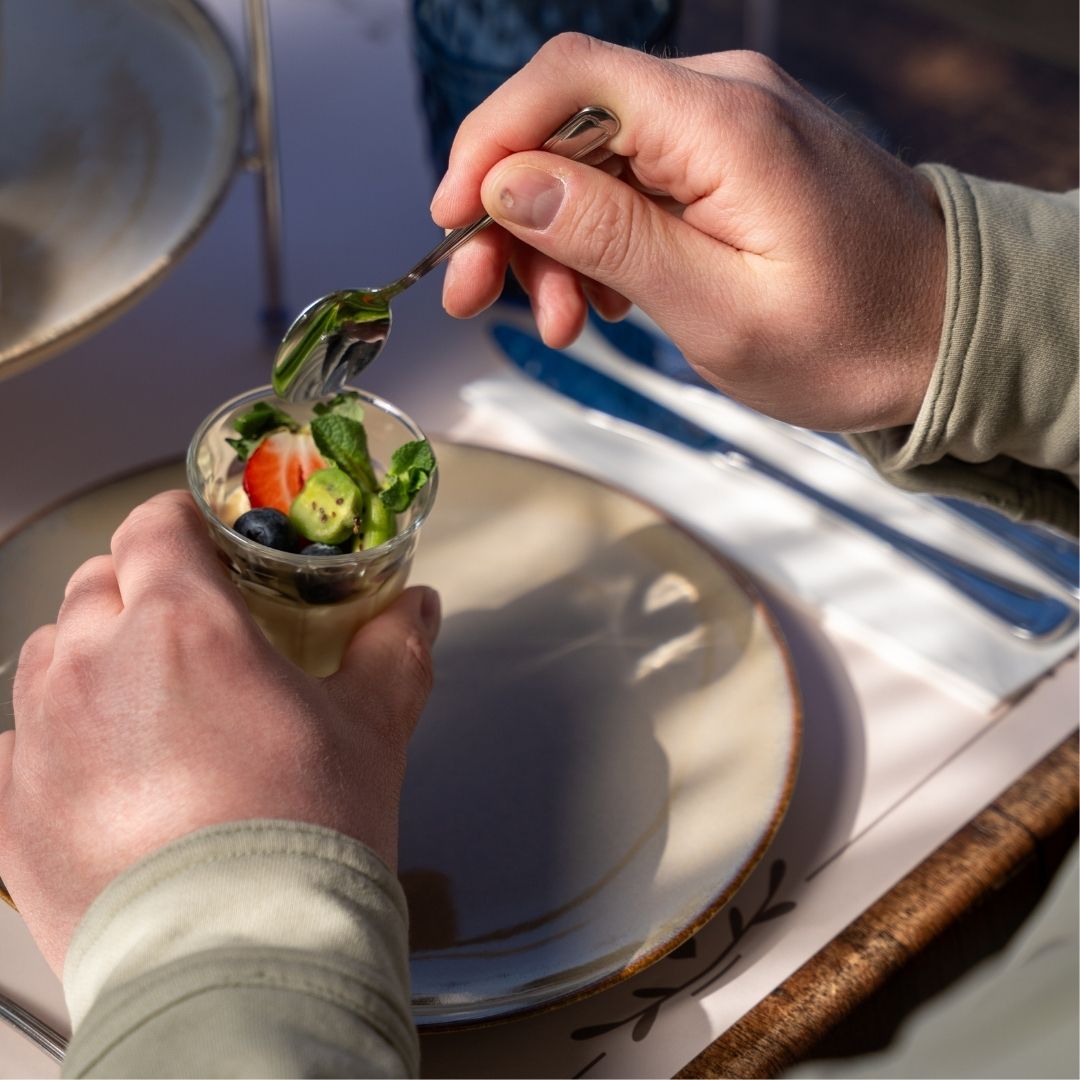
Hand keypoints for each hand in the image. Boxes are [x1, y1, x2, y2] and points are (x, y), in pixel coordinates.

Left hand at [0, 490, 440, 973]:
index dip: (179, 521)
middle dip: (140, 586)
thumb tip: (418, 608)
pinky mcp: (12, 808)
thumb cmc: (303, 839)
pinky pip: (23, 738)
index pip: (153, 527)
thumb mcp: (371, 728)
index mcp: (183, 626)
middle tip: (189, 624)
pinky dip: (61, 733)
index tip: (199, 537)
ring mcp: (42, 738)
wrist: (240, 959)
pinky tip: (111, 768)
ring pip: (49, 653)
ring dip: (92, 654)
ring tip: (146, 697)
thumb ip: (393, 648)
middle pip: (96, 582)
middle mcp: (95, 666)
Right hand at [431, 34, 946, 432]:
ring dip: (553, 243)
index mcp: (723, 125)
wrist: (943, 334)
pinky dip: (598, 242)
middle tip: (480, 298)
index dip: (490, 138)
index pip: (569, 79)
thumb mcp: (718, 308)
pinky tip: (604, 300)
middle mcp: (721, 103)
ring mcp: (723, 130)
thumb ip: (609, 237)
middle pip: (567, 126)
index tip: (452, 215)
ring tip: (563, 323)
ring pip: (591, 162)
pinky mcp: (724, 164)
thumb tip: (509, 181)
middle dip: (510, 215)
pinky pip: (632, 184)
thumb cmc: (855, 334)